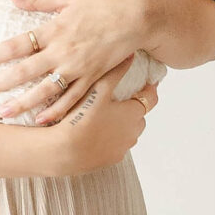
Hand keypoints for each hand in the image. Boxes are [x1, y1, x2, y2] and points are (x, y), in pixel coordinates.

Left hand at [0, 0, 152, 125]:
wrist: (138, 17)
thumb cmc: (103, 3)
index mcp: (54, 30)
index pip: (17, 45)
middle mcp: (63, 52)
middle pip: (25, 72)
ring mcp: (78, 69)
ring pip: (45, 91)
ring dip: (23, 104)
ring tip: (2, 114)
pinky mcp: (93, 79)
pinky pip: (72, 99)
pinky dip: (56, 111)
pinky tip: (41, 122)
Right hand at [33, 69, 157, 174]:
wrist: (63, 151)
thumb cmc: (81, 117)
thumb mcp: (98, 89)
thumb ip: (116, 71)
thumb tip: (130, 54)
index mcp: (134, 113)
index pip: (151, 98)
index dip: (149, 89)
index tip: (146, 83)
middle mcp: (133, 132)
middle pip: (139, 116)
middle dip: (131, 107)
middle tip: (117, 99)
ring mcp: (123, 148)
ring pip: (127, 132)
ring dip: (120, 125)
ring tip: (102, 116)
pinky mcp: (111, 159)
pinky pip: (115, 146)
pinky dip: (109, 139)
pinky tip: (94, 133)